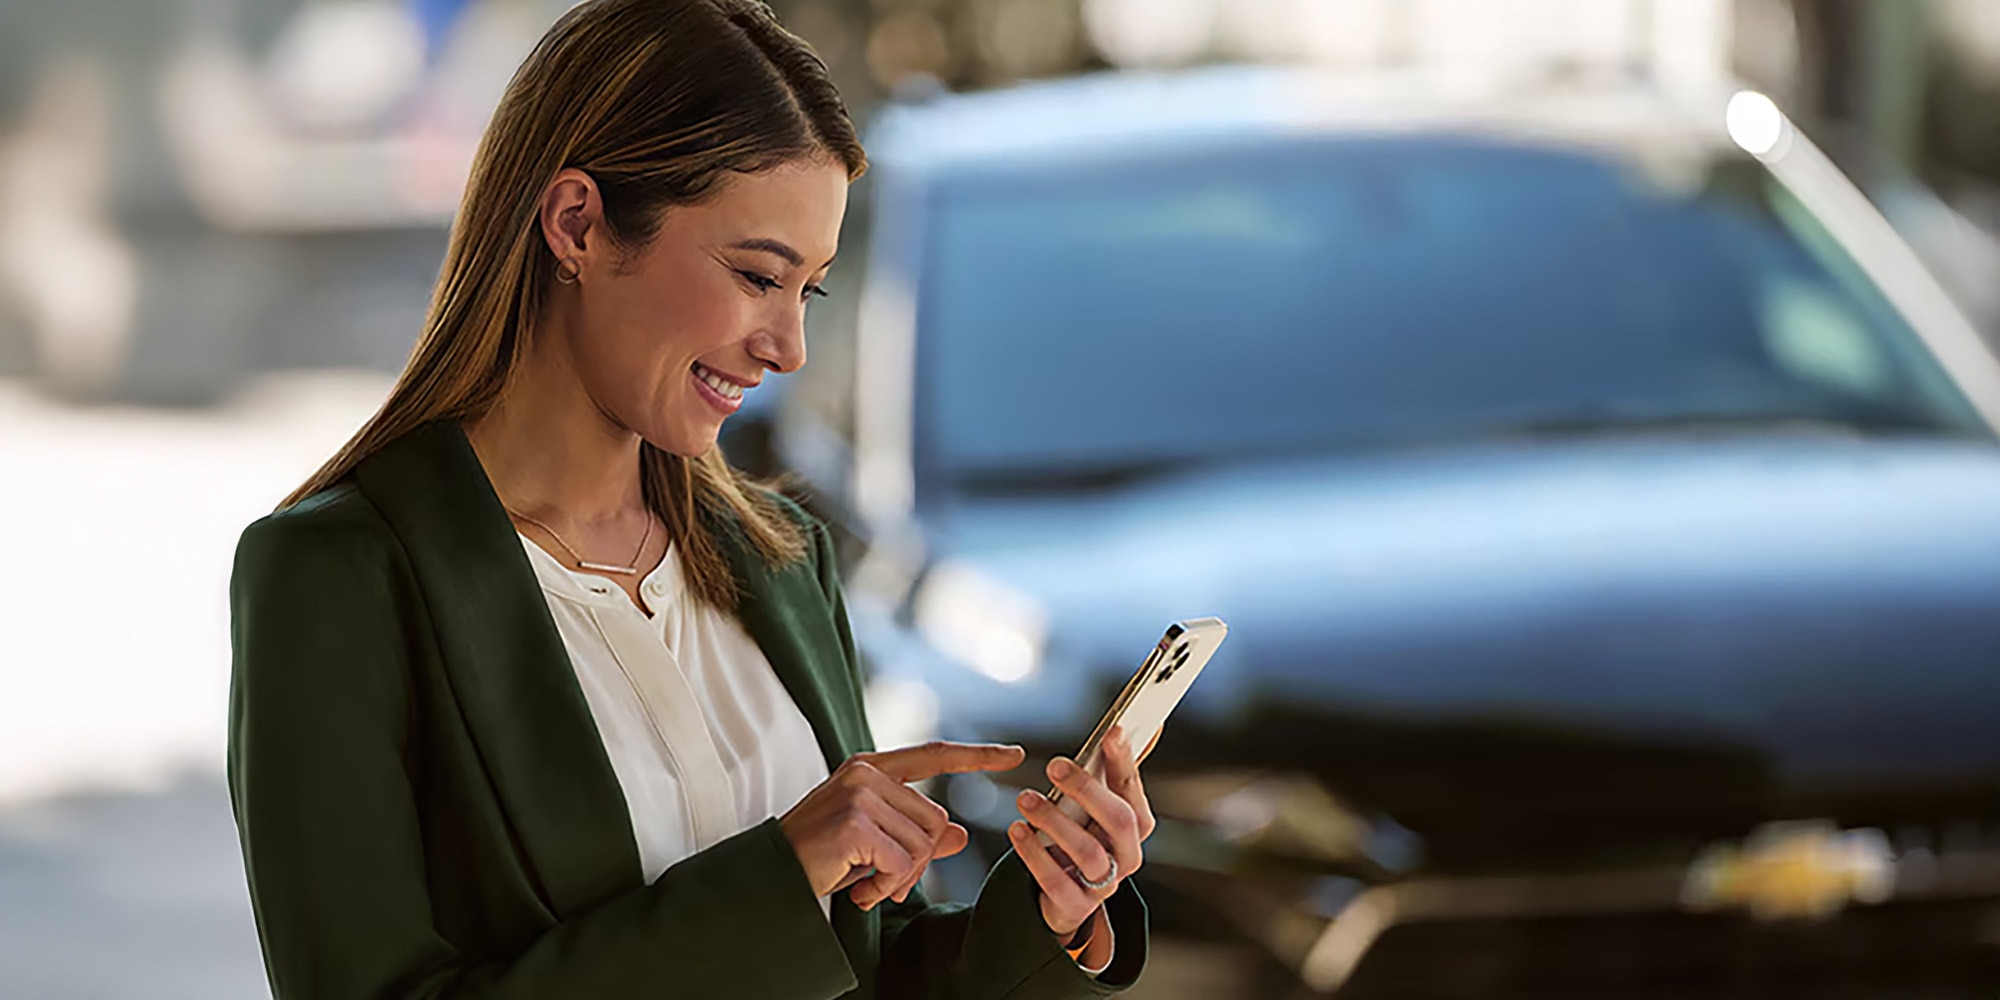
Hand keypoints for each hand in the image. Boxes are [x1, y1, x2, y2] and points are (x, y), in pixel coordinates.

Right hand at [782, 741, 1025, 909]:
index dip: (978, 755)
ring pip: (923, 844)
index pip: (934, 756)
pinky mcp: (856, 822)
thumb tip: (960, 834)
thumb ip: (916, 835)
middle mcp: (865, 773)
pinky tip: (859, 889)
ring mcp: (860, 794)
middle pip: (935, 819)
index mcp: (870, 769)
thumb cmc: (819, 858)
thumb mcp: (873, 844)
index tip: (1016, 754)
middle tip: (883, 882)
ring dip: (900, 878)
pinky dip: (886, 887)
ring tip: (866, 884)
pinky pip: (902, 863)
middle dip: (918, 861)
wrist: (772, 878)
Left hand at [1007, 725, 1154, 938]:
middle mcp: (1128, 854)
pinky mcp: (1076, 905)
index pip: (1133, 789)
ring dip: (1055, 821)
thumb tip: (1142, 724)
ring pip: (1087, 852)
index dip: (1124, 761)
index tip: (1111, 731)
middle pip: (1118, 821)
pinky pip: (1057, 882)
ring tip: (1025, 798)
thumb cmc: (1084, 837)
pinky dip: (1035, 855)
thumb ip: (1116, 770)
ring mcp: (1105, 883)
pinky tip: (1016, 830)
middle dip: (1087, 789)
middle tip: (1054, 764)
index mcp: (1137, 825)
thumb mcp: (1098, 806)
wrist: (1067, 897)